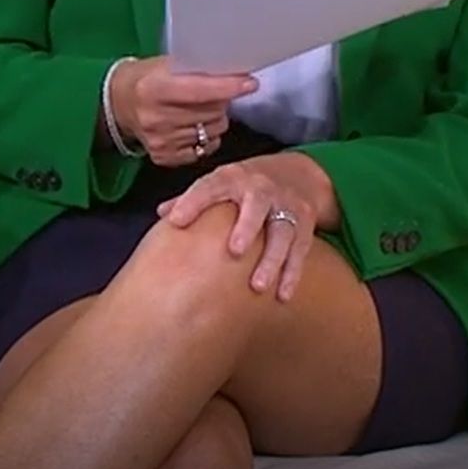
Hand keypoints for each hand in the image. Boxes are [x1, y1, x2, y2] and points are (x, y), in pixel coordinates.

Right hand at [110, 55, 258, 165]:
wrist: (118, 103)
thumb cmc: (146, 79)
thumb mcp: (164, 64)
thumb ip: (195, 70)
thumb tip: (235, 73)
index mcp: (153, 88)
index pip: (200, 90)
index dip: (228, 87)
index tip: (250, 83)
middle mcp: (156, 117)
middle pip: (211, 112)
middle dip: (221, 101)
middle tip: (212, 93)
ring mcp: (160, 140)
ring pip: (212, 131)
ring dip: (214, 119)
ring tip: (198, 109)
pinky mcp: (164, 157)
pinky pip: (204, 149)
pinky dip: (205, 138)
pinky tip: (191, 126)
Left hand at [155, 152, 335, 301]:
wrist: (298, 173)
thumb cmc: (245, 185)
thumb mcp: (220, 182)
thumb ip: (194, 198)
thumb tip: (162, 214)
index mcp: (232, 177)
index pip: (210, 187)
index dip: (192, 202)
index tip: (175, 220)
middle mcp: (261, 189)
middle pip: (256, 207)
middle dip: (246, 227)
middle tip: (235, 251)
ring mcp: (286, 206)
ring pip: (282, 232)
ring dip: (272, 259)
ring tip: (258, 286)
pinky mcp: (305, 223)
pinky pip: (300, 249)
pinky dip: (292, 273)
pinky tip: (282, 295)